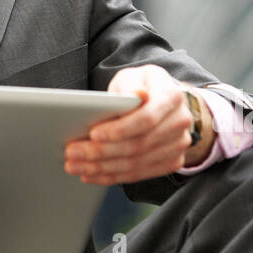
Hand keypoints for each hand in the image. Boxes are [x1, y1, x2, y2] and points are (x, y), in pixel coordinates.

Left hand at [63, 64, 195, 185]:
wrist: (165, 102)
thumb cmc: (143, 85)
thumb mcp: (133, 76)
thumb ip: (130, 86)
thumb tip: (136, 95)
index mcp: (171, 96)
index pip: (146, 118)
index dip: (119, 129)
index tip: (93, 134)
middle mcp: (180, 122)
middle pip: (138, 145)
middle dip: (102, 152)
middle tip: (72, 153)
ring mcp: (178, 145)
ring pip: (136, 163)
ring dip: (102, 168)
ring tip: (76, 165)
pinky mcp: (172, 162)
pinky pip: (140, 174)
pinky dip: (113, 176)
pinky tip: (92, 174)